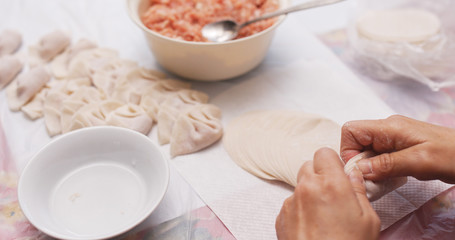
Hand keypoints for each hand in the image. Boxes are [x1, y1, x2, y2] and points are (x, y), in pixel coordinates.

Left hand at [275, 148, 379, 239]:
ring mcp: (291, 203)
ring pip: (299, 185)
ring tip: (324, 215)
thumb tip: (354, 175)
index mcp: (331, 185)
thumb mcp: (368, 220)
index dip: (333, 162)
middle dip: (321, 175)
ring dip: (310, 192)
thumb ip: (359, 191)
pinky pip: (291, 203)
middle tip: (333, 193)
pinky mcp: (281, 217)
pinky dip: (300, 209)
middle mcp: (307, 189)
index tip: (340, 173)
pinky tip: (313, 226)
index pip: (324, 153)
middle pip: (309, 166)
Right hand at [340, 115, 454, 183]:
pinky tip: (390, 178)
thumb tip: (358, 170)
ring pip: (367, 151)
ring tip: (383, 181)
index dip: (348, 151)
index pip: (351, 130)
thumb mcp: (419, 161)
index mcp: (389, 127)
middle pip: (357, 141)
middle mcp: (387, 129)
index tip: (360, 171)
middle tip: (372, 180)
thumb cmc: (452, 155)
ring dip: (369, 168)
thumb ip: (387, 164)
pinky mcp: (400, 148)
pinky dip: (379, 169)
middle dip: (359, 162)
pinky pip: (379, 157)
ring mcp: (394, 138)